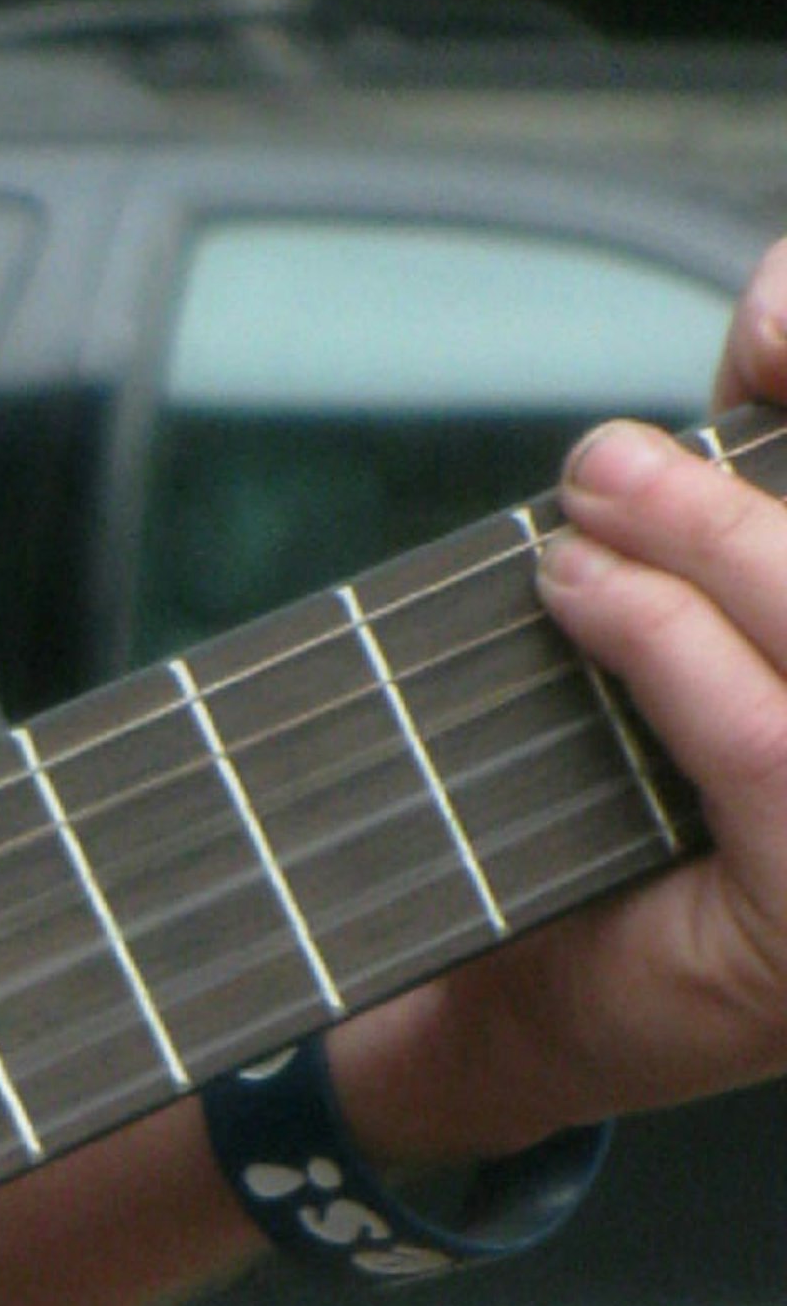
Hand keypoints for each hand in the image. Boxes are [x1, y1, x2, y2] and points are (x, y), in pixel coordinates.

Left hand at [335, 265, 786, 1160]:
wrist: (542, 1008)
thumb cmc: (643, 808)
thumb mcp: (720, 623)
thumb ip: (752, 493)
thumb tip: (778, 297)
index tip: (773, 304)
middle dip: (749, 481)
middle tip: (611, 452)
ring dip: (704, 543)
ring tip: (584, 509)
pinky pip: (772, 744)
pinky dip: (668, 648)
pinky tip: (583, 599)